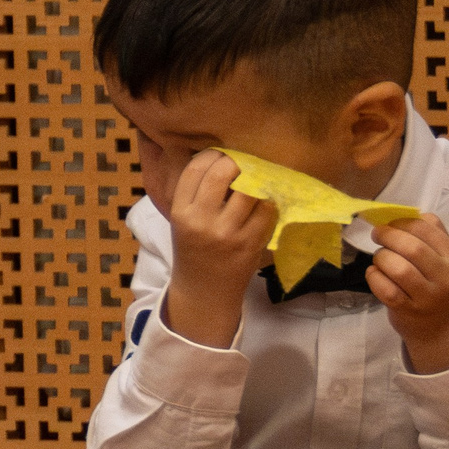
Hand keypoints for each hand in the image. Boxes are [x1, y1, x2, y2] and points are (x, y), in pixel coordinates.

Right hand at [159, 150, 277, 348]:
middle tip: (241, 165)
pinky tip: (263, 204)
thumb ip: (195, 194)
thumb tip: (221, 157)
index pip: (195, 170)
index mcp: (180, 213)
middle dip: (235, 163)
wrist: (204, 293)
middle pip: (222, 173)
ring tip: (255, 182)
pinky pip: (266, 210)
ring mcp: (227, 233)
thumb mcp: (182, 222)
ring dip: (255, 181)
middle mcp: (201, 221)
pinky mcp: (250, 244)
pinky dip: (267, 202)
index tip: (220, 155)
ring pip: (249, 190)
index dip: (211, 155)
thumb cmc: (194, 251)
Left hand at [370, 214, 448, 372]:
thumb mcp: (444, 259)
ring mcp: (427, 296)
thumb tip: (406, 213)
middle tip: (377, 235)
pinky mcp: (408, 310)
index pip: (427, 229)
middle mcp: (444, 277)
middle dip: (388, 237)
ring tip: (379, 259)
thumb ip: (431, 234)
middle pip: (412, 248)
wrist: (441, 326)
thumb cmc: (436, 284)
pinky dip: (374, 277)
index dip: (402, 222)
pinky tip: (374, 274)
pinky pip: (386, 289)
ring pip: (398, 269)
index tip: (389, 223)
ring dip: (381, 258)